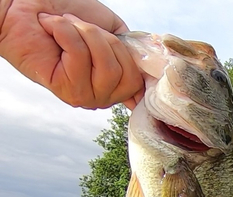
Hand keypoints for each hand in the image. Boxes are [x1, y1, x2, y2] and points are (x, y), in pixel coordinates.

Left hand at [0, 0, 143, 108]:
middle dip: (105, 40)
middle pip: (125, 74)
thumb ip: (130, 51)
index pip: (139, 85)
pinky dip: (66, 33)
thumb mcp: (112, 30)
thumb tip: (148, 71)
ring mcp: (86, 97)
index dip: (137, 66)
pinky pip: (79, 58)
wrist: (29, 5)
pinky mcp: (67, 91)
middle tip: (82, 29)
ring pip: (106, 68)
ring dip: (85, 34)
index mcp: (114, 85)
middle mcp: (102, 97)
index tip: (125, 47)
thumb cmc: (69, 13)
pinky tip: (52, 30)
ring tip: (66, 27)